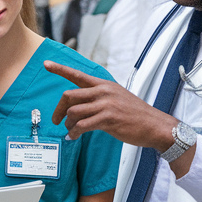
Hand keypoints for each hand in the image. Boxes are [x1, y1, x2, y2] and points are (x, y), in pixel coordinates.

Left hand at [45, 60, 176, 149]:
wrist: (155, 125)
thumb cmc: (136, 114)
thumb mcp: (118, 97)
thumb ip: (100, 97)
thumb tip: (82, 105)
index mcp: (104, 84)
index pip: (78, 75)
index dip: (60, 69)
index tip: (46, 64)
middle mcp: (103, 92)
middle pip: (69, 95)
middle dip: (59, 109)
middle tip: (56, 120)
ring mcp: (106, 105)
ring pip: (74, 111)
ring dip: (68, 124)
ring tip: (70, 131)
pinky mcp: (108, 119)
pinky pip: (82, 126)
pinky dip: (74, 133)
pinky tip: (74, 137)